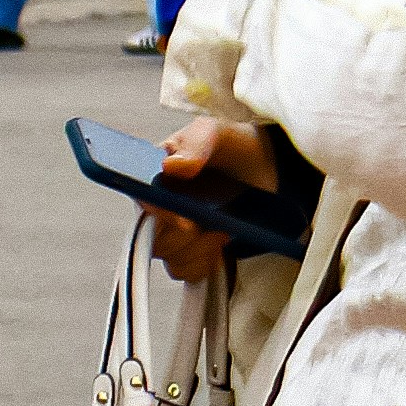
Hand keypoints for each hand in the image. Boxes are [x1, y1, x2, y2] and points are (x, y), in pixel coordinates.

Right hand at [154, 111, 279, 288]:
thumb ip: (197, 145)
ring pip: (169, 257)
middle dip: (184, 235)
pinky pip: (185, 270)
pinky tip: (219, 243)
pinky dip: (204, 261)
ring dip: (198, 249)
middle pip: (152, 238)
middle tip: (211, 223)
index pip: (143, 203)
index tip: (186, 221)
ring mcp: (173, 230)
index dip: (160, 216)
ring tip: (222, 229)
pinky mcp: (190, 251)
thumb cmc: (233, 148)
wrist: (263, 170)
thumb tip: (171, 167)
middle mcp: (158, 205)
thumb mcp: (217, 134)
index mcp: (155, 175)